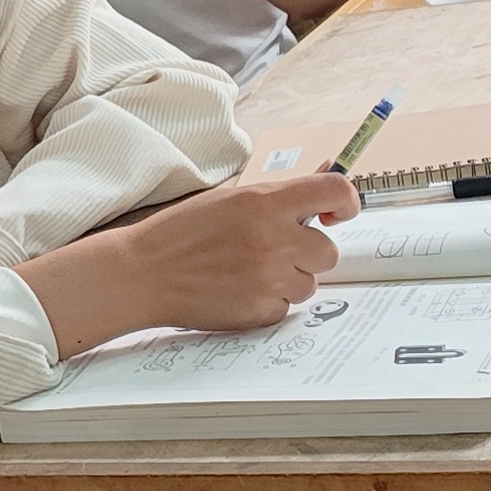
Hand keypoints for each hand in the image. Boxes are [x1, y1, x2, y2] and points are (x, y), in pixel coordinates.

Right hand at [21, 169, 359, 356]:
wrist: (144, 272)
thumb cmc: (183, 232)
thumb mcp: (231, 199)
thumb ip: (279, 195)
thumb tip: (326, 179)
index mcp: (266, 202)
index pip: (336, 192)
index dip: (346, 203)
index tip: (337, 214)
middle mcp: (274, 238)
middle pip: (328, 251)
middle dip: (308, 252)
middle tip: (274, 249)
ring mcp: (269, 278)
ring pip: (310, 283)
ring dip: (288, 279)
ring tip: (248, 271)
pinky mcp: (260, 310)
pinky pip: (286, 308)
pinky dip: (268, 302)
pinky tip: (238, 290)